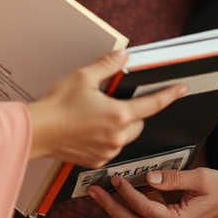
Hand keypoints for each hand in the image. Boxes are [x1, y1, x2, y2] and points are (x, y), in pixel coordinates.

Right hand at [27, 50, 186, 166]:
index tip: (181, 89)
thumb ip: (107, 66)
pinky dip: (106, 139)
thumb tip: (123, 56)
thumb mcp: (83, 77)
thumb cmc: (57, 105)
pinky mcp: (96, 161)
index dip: (170, 95)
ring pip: (125, 136)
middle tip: (111, 102)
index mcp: (118, 114)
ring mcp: (107, 151)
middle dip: (132, 112)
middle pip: (138, 122)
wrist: (36, 131)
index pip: (153, 104)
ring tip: (95, 116)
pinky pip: (111, 148)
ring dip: (119, 126)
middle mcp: (117, 136)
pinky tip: (88, 129)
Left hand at [89, 168, 217, 217]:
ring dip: (117, 211)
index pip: (144, 208)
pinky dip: (130, 211)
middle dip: (110, 207)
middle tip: (93, 192)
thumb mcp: (199, 178)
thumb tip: (149, 177)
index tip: (115, 179)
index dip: (127, 193)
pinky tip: (122, 195)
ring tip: (101, 194)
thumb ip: (172, 178)